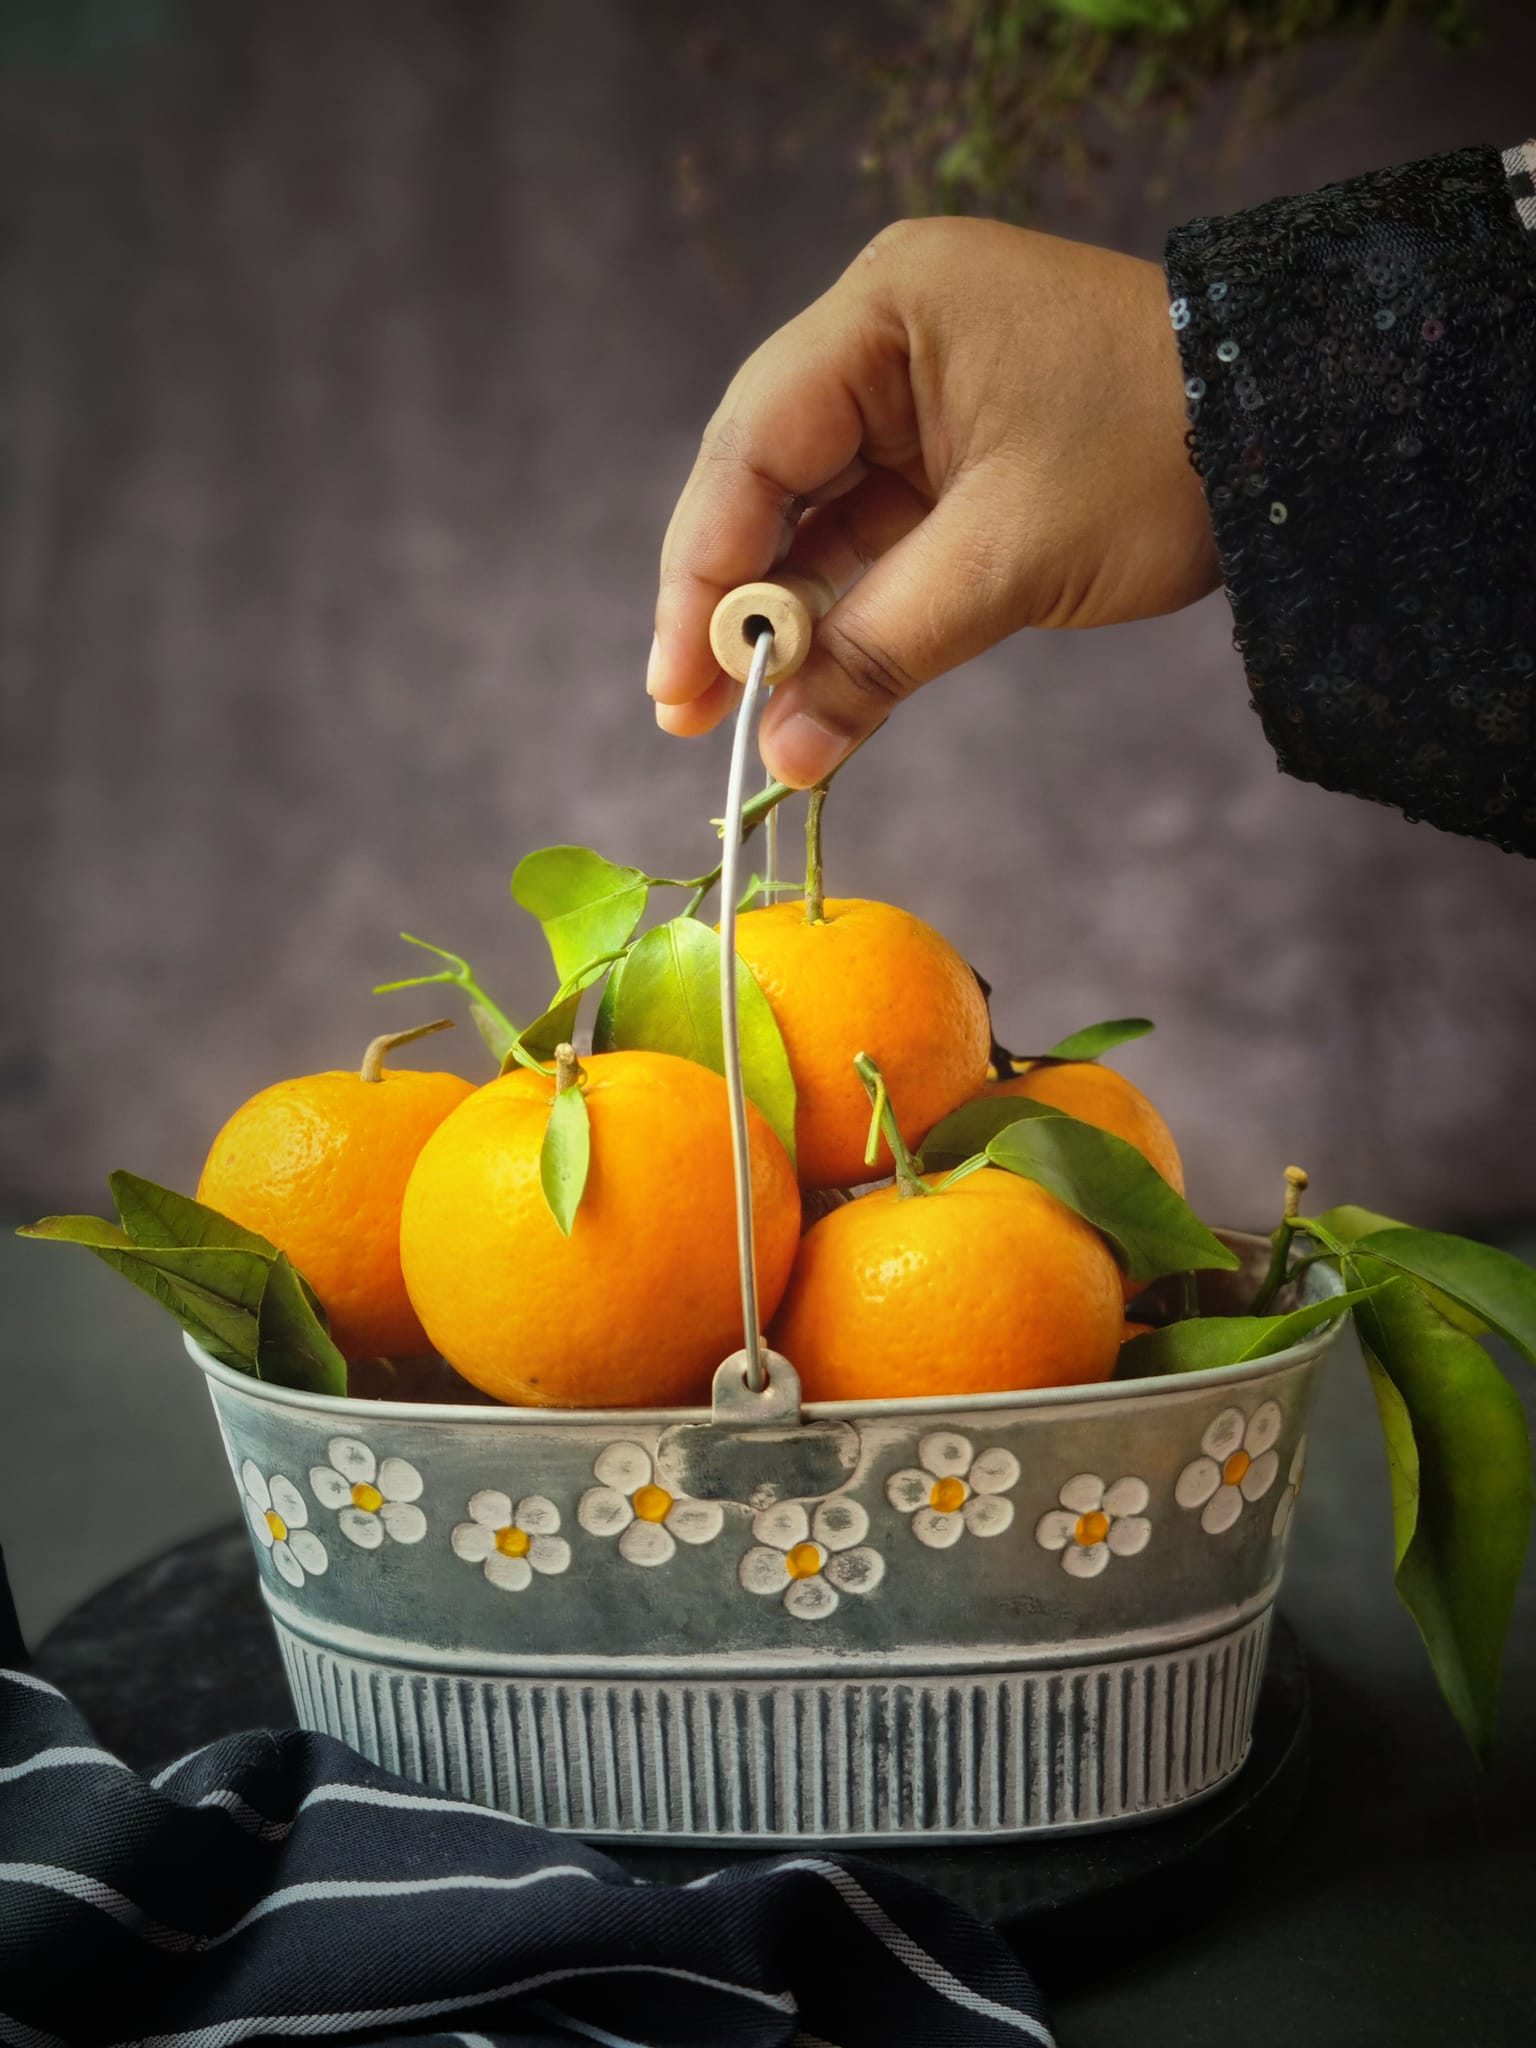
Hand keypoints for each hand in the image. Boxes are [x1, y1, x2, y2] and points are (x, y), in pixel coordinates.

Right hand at [648, 216, 1220, 786]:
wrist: (1297, 431)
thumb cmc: (1163, 456)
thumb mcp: (1010, 560)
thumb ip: (882, 650)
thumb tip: (783, 754)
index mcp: (889, 310)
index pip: (755, 443)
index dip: (704, 569)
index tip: (677, 676)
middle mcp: (885, 338)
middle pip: (764, 479)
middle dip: (729, 602)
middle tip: (688, 713)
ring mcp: (915, 394)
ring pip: (811, 515)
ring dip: (780, 617)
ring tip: (737, 721)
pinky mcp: (947, 451)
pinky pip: (868, 533)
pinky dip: (843, 609)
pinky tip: (806, 684)